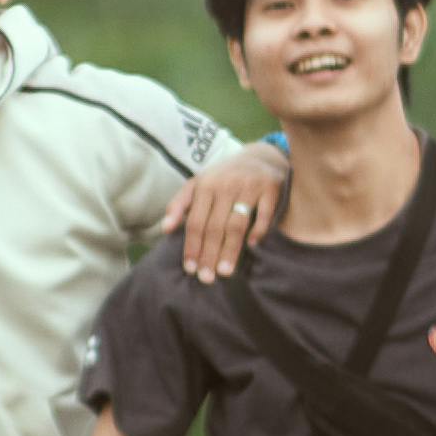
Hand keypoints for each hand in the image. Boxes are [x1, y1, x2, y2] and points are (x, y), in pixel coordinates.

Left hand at [172, 141, 287, 279]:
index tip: (190, 269)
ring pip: (237, 224)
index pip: (195, 222)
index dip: (192, 246)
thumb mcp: (199, 184)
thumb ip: (179, 204)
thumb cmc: (224, 177)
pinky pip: (264, 214)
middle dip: (209, 254)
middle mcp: (226, 184)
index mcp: (205, 185)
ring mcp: (249, 186)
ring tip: (225, 272)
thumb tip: (165, 229)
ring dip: (230, 250)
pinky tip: (252, 247)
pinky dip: (258, 231)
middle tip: (206, 278)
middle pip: (214, 226)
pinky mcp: (271, 188)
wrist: (260, 157)